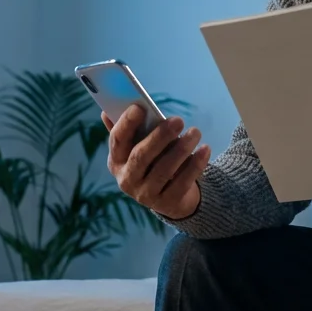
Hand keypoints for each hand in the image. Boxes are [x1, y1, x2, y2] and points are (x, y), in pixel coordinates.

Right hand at [104, 105, 210, 219]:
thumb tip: (107, 111)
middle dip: (160, 136)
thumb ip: (127, 130)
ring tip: (195, 132)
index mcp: (116, 161)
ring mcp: (146, 195)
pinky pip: (183, 182)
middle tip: (178, 120)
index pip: (117, 141)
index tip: (140, 107)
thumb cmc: (153, 162)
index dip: (126, 123)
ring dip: (181, 148)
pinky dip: (195, 164)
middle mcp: (127, 180)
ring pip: (164, 169)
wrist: (171, 198)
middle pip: (141, 156)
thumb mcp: (138, 147)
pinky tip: (205, 149)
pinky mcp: (167, 203)